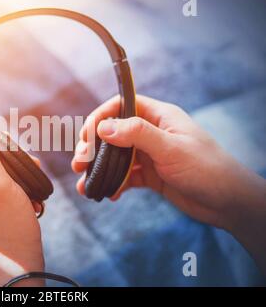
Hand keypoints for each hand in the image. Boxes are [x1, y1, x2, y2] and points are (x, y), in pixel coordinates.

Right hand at [72, 95, 265, 271]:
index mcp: (159, 117)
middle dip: (93, 147)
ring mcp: (150, 155)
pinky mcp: (150, 175)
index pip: (121, 106)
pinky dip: (114, 184)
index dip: (101, 117)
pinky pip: (125, 176)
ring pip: (116, 157)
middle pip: (113, 133)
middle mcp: (151, 133)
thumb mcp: (170, 148)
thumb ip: (136, 134)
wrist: (228, 202)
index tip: (87, 135)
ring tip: (85, 184)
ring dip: (100, 169)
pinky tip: (108, 194)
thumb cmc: (207, 168)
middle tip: (79, 162)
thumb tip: (103, 127)